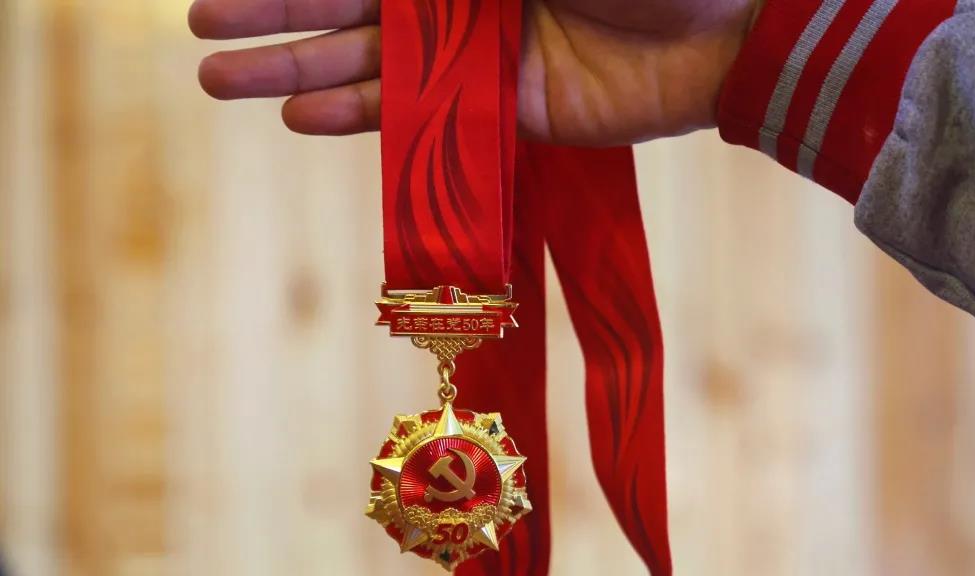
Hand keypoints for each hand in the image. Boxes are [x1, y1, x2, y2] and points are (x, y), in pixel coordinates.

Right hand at [190, 0, 759, 144]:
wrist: (727, 24)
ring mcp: (477, 53)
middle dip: (272, 13)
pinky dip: (362, 115)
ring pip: (369, 61)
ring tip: (220, 80)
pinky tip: (301, 113)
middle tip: (199, 34)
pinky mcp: (502, 110)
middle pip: (347, 2)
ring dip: (295, 68)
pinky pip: (418, 115)